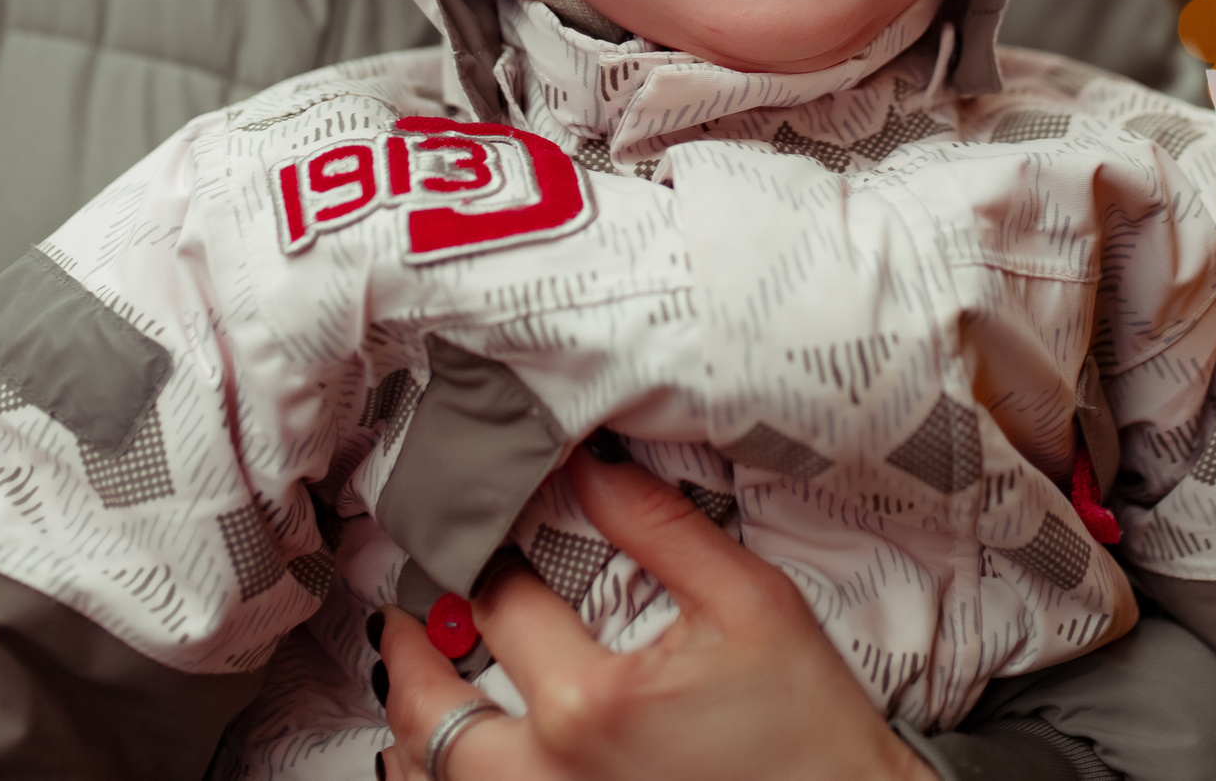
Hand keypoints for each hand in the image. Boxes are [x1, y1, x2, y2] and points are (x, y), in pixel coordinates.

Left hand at [376, 452, 935, 780]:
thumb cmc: (809, 728)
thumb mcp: (751, 603)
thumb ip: (662, 529)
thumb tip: (592, 465)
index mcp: (592, 703)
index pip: (498, 603)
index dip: (481, 548)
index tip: (478, 519)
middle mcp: (552, 776)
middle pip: (430, 710)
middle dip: (408, 647)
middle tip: (406, 610)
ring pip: (438, 777)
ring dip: (415, 724)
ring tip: (418, 674)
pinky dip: (451, 776)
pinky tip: (459, 751)